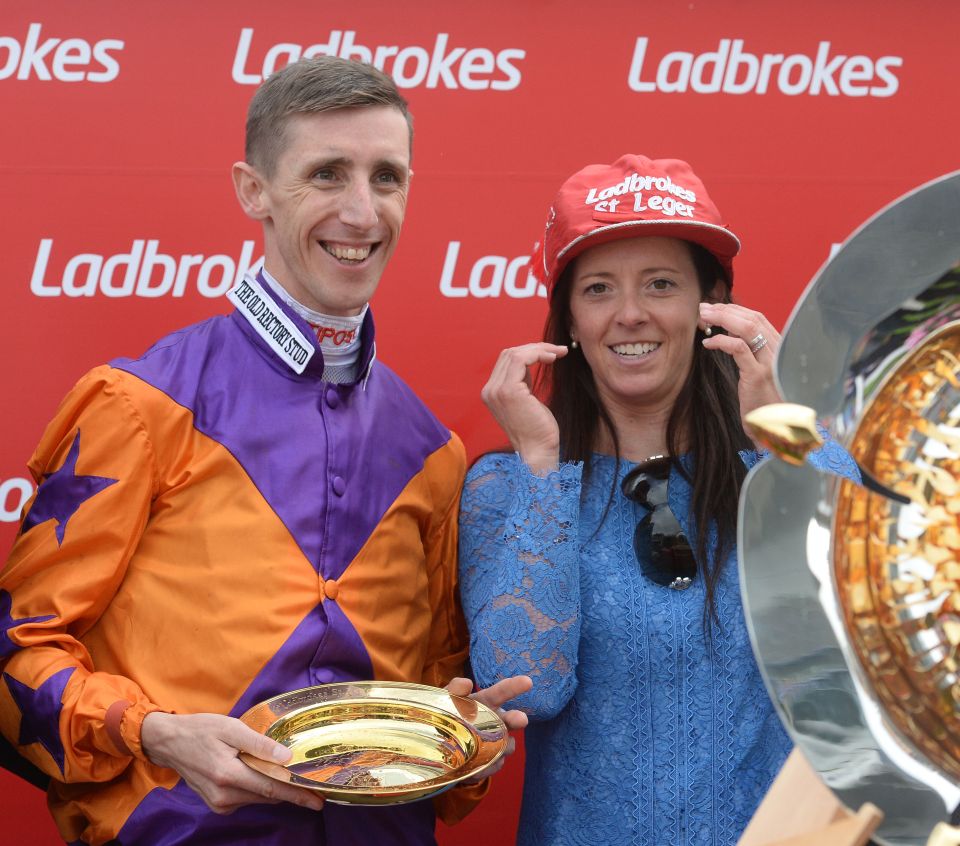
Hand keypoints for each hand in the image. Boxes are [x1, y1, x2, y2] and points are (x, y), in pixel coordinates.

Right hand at [141, 712, 324, 814]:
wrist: (171, 743)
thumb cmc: (202, 730)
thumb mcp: (232, 728)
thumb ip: (260, 744)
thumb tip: (286, 757)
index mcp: (228, 775)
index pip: (271, 788)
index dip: (297, 794)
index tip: (318, 800)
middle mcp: (224, 795)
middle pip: (268, 795)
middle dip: (292, 792)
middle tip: (315, 789)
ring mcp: (219, 803)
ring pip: (259, 798)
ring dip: (276, 789)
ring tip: (293, 777)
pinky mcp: (218, 804)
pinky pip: (247, 798)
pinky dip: (260, 788)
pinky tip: (264, 774)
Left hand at [445, 676, 531, 782]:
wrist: (442, 745)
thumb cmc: (448, 715)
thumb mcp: (447, 700)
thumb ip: (455, 689)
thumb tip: (466, 683)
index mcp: (486, 702)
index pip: (501, 692)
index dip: (514, 686)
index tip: (528, 681)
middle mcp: (496, 720)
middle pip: (512, 719)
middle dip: (517, 719)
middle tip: (522, 719)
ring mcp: (497, 741)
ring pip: (507, 745)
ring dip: (500, 748)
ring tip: (481, 751)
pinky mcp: (493, 761)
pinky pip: (496, 765)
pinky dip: (487, 766)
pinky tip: (474, 768)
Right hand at [480, 343, 567, 474]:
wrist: (538, 451)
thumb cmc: (538, 430)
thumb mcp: (526, 399)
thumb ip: (522, 380)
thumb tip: (532, 358)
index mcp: (491, 392)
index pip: (506, 360)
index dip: (529, 352)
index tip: (551, 354)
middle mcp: (489, 390)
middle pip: (509, 353)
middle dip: (536, 348)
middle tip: (559, 350)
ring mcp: (496, 390)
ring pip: (515, 353)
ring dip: (540, 349)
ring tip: (559, 353)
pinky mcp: (508, 391)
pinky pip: (522, 360)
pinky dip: (539, 354)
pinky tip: (553, 358)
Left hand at [699, 302, 782, 426]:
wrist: (775, 429)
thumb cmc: (764, 403)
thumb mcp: (759, 375)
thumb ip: (751, 356)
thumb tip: (730, 339)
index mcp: (778, 348)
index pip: (758, 318)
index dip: (735, 309)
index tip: (714, 308)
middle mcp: (778, 351)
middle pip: (753, 318)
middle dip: (725, 309)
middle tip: (703, 308)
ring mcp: (769, 362)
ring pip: (747, 328)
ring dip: (722, 318)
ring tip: (703, 319)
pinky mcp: (757, 376)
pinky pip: (738, 349)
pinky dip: (721, 341)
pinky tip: (708, 343)